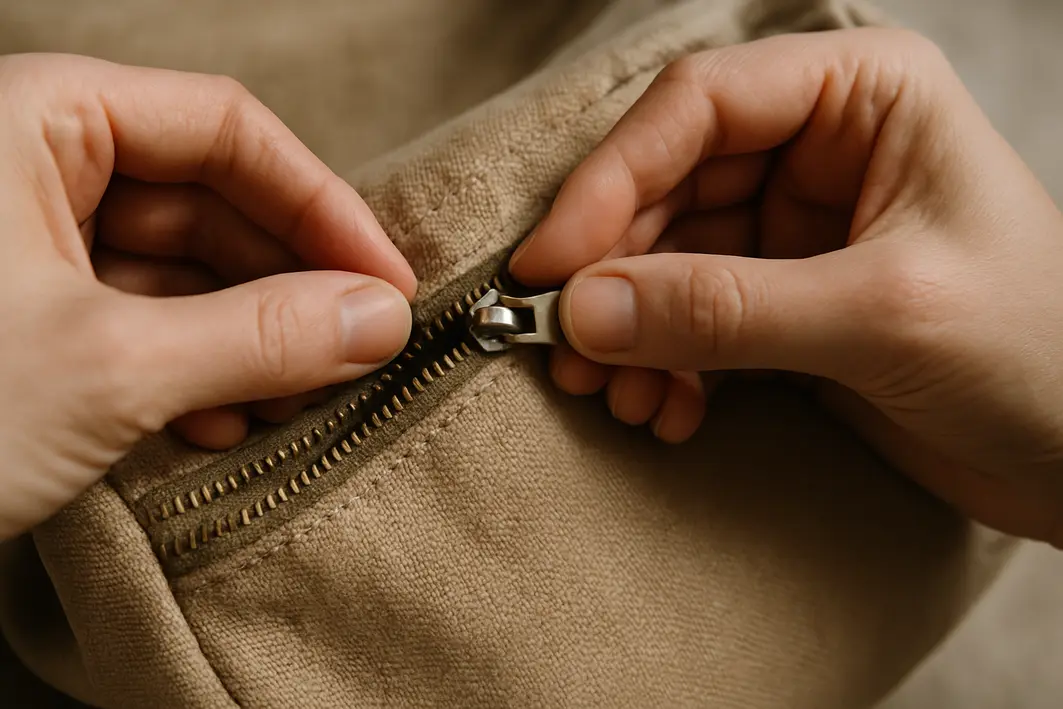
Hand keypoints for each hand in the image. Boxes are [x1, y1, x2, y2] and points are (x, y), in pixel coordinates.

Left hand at [0, 54, 415, 538]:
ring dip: (250, 340)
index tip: (387, 279)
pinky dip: (196, 372)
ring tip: (298, 401)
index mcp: (36, 120)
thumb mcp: (108, 366)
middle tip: (356, 350)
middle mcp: (32, 168)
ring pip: (182, 270)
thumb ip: (261, 334)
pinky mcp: (28, 318)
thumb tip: (378, 318)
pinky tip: (224, 423)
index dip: (323, 205)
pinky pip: (142, 321)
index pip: (226, 128)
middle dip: (290, 286)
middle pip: (213, 202)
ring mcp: (28, 246)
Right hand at [510, 28, 1062, 546]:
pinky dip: (666, 366)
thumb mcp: (879, 318)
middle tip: (565, 352)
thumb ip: (727, 309)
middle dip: (611, 277)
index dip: (609, 182)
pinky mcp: (783, 301)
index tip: (549, 267)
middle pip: (665, 188)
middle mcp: (819, 148)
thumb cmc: (1038, 353)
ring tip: (619, 399)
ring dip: (629, 333)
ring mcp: (794, 229)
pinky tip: (670, 412)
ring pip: (665, 261)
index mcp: (862, 96)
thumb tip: (584, 312)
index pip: (698, 107)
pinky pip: (690, 318)